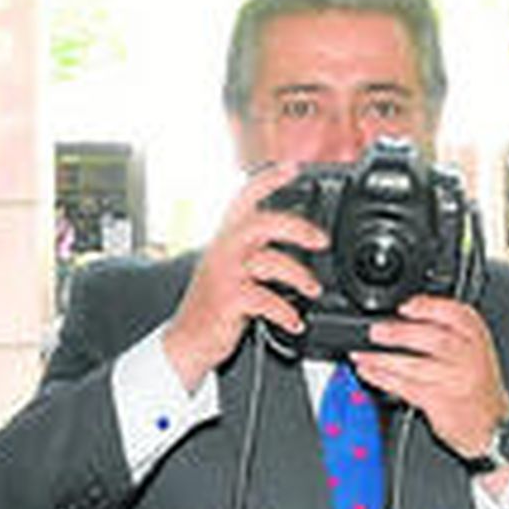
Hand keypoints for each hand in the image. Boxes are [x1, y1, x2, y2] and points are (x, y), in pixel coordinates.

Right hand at [161, 163, 325, 391]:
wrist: (187, 340)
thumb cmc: (213, 305)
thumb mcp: (230, 268)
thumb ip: (254, 250)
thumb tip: (296, 238)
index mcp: (225, 238)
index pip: (244, 197)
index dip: (269, 179)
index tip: (293, 167)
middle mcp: (223, 250)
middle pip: (262, 222)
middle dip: (298, 227)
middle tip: (321, 241)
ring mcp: (225, 274)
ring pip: (269, 261)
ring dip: (299, 275)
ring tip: (313, 289)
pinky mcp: (228, 300)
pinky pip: (265, 300)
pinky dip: (285, 311)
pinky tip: (294, 320)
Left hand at [352, 295, 508, 467]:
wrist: (490, 423)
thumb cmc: (475, 383)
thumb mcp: (471, 349)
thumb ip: (446, 330)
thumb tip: (401, 316)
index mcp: (476, 337)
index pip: (456, 314)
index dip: (429, 307)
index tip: (404, 306)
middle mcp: (469, 357)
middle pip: (434, 339)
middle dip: (400, 333)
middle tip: (376, 331)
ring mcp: (455, 380)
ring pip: (416, 364)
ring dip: (383, 358)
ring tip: (361, 353)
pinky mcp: (440, 401)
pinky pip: (406, 387)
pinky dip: (383, 378)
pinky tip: (368, 372)